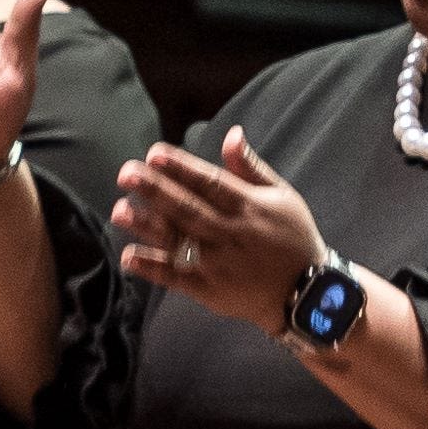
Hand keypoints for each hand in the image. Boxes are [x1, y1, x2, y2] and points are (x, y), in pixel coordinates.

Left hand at [114, 129, 326, 330]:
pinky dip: (153, 268)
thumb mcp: (283, 196)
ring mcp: (217, 263)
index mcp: (248, 206)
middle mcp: (229, 233)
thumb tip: (231, 134)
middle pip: (187, 208)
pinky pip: (177, 278)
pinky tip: (129, 256)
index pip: (210, 183)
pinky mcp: (209, 290)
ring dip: (146, 227)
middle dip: (155, 190)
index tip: (155, 154)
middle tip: (126, 174)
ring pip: (177, 241)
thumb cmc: (294, 238)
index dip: (182, 168)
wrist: (308, 294)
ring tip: (119, 211)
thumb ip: (251, 167)